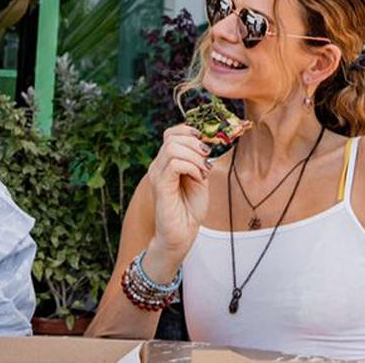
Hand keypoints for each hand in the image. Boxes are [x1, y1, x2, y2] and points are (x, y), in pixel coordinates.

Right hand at [145, 124, 212, 262]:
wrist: (182, 233)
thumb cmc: (190, 208)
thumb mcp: (199, 178)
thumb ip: (199, 161)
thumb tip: (206, 143)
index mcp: (166, 161)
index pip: (171, 133)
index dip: (189, 131)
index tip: (206, 143)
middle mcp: (158, 165)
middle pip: (171, 136)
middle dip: (195, 143)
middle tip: (207, 159)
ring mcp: (157, 174)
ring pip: (172, 148)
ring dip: (194, 157)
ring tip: (204, 171)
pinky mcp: (160, 185)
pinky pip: (174, 164)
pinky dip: (191, 167)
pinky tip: (199, 178)